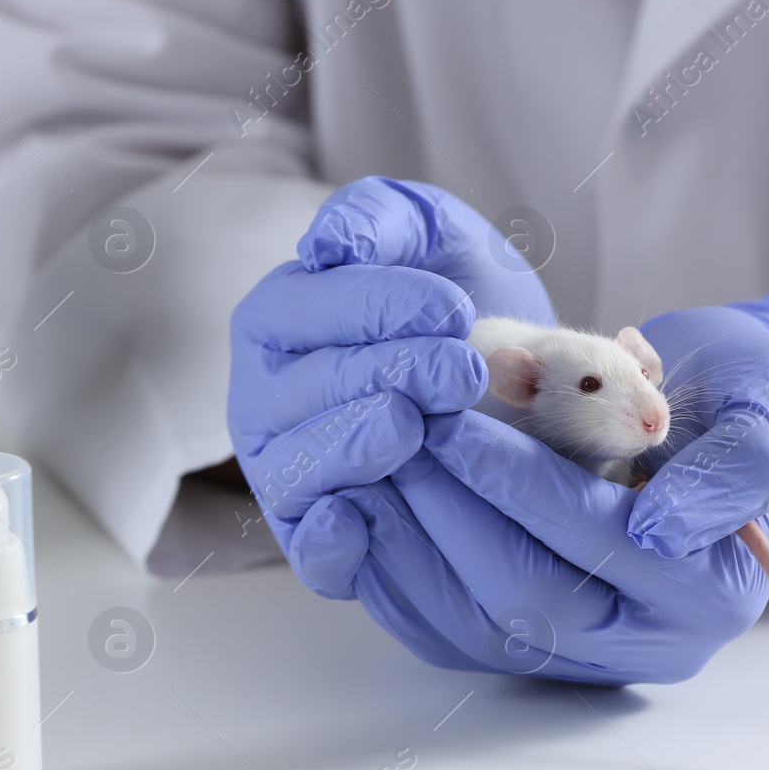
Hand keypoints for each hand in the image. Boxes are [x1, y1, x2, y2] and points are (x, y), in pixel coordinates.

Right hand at [227, 178, 553, 595]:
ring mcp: (286, 473)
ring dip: (359, 447)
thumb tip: (328, 245)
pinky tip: (360, 518)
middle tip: (463, 370)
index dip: (377, 307)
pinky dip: (329, 542)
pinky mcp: (317, 538)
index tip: (454, 308)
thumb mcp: (428, 233)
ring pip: (302, 467)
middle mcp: (265, 399)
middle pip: (313, 388)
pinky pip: (310, 551)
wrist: (503, 382)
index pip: (309, 310)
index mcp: (277, 318)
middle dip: (390, 374)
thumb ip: (378, 218)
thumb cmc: (451, 297)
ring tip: (417, 426)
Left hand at [296, 297, 768, 684]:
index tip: (450, 422)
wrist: (731, 419)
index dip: (516, 484)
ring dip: (402, 543)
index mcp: (708, 594)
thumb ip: (731, 470)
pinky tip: (356, 511)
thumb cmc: (751, 405)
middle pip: (520, 599)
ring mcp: (580, 649)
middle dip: (443, 511)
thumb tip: (660, 530)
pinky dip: (390, 573)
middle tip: (390, 434)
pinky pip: (442, 628)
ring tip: (360, 464)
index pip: (592, 544)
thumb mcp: (766, 415)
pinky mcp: (528, 640)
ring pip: (467, 624)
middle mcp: (643, 641)